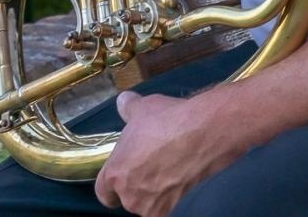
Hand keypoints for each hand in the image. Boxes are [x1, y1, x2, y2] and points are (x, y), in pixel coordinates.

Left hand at [94, 91, 248, 216]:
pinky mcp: (177, 210)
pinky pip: (171, 207)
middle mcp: (131, 196)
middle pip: (129, 198)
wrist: (203, 133)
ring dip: (157, 193)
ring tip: (171, 170)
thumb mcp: (142, 108)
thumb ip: (128, 108)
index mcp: (115, 174)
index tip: (122, 177)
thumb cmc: (168, 121)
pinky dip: (176, 197)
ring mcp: (154, 206)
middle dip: (138, 186)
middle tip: (152, 167)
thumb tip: (124, 102)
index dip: (113, 185)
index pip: (103, 192)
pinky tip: (184, 177)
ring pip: (150, 204)